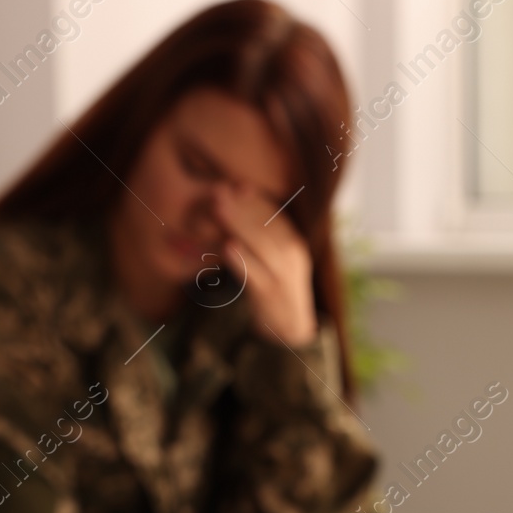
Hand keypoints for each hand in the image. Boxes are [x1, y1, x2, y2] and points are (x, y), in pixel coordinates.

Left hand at [212, 183, 316, 346]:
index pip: (275, 216)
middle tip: (219, 192)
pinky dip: (242, 261)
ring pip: (261, 246)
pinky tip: (227, 247)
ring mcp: (282, 276)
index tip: (235, 185)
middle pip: (266, 227)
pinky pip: (255, 274)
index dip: (256, 200)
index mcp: (295, 244)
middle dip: (242, 207)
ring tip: (218, 209)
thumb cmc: (276, 286)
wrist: (291, 327)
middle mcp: (293, 257)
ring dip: (238, 225)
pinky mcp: (269, 294)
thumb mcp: (275, 258)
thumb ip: (259, 235)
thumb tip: (238, 201)